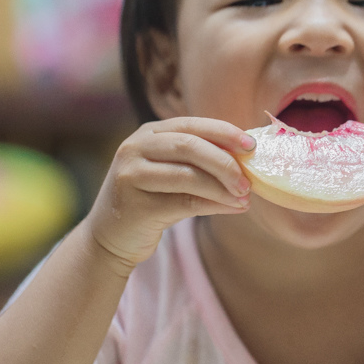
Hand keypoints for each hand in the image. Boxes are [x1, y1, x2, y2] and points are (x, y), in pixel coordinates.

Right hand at [87, 117, 254, 272]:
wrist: (111, 237)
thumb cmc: (151, 200)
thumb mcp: (172, 173)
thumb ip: (200, 161)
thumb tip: (248, 160)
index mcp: (149, 133)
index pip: (192, 125)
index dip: (224, 133)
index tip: (252, 146)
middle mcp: (136, 147)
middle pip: (189, 146)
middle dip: (225, 162)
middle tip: (249, 180)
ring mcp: (131, 175)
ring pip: (187, 175)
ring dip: (222, 187)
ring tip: (245, 198)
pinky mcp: (135, 205)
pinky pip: (184, 203)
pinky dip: (214, 205)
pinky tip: (233, 208)